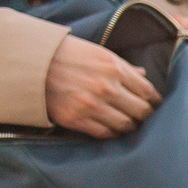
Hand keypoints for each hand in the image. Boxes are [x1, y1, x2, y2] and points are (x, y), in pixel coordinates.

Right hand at [43, 34, 159, 136]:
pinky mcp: (75, 119)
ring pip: (125, 125)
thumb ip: (123, 67)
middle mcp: (106, 88)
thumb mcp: (99, 53)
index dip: (155, 101)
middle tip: (146, 118)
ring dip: (131, 127)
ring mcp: (91, 105)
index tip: (156, 105)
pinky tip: (115, 131)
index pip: (148, 91)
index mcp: (115, 68)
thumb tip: (144, 74)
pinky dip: (113, 134)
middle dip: (146, 116)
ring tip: (131, 126)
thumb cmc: (68, 54)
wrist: (31, 62)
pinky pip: (104, 134)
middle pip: (141, 111)